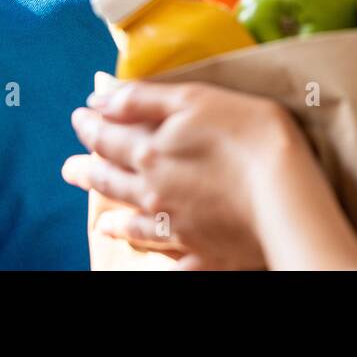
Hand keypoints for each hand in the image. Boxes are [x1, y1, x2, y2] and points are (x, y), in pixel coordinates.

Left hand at [62, 81, 305, 269]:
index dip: (90, 126)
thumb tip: (99, 97)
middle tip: (70, 170)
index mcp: (150, 154)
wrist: (286, 195)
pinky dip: (156, 257)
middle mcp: (153, 194)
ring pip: (134, 225)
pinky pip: (170, 259)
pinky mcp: (202, 254)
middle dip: (88, 173)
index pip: (107, 138)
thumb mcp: (194, 100)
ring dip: (114, 221)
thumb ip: (142, 99)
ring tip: (102, 222)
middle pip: (111, 183)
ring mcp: (176, 228)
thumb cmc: (248, 136)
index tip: (78, 118)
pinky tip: (155, 257)